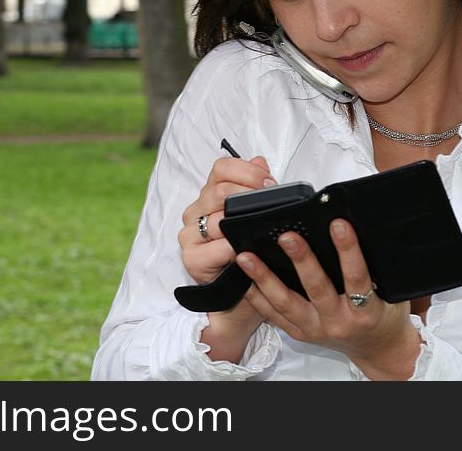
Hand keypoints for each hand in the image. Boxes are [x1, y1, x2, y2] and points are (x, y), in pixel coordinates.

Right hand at [179, 155, 275, 360]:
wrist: (242, 301)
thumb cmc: (251, 257)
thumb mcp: (257, 219)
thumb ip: (256, 187)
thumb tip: (260, 160)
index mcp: (209, 196)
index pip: (221, 168)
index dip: (246, 170)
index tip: (269, 182)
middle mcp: (195, 212)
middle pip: (217, 189)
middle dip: (249, 193)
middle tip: (271, 201)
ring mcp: (189, 236)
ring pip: (215, 217)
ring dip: (241, 221)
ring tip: (261, 227)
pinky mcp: (191, 259)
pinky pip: (214, 247)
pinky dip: (232, 247)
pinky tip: (245, 250)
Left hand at [236, 218, 421, 379]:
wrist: (378, 349)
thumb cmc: (385, 316)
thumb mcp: (391, 292)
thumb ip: (375, 266)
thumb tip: (358, 226)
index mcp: (366, 311)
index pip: (357, 277)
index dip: (348, 250)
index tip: (338, 224)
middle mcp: (338, 322)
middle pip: (316, 289)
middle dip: (301, 260)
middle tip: (287, 236)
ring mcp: (315, 329)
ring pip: (285, 303)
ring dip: (264, 277)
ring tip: (246, 256)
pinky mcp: (300, 333)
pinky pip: (274, 314)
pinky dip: (257, 295)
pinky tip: (243, 278)